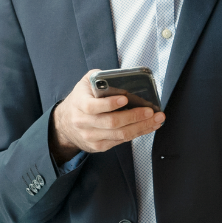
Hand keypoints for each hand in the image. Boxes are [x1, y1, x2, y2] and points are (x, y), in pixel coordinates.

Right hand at [50, 70, 165, 163]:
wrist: (65, 123)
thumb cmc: (80, 99)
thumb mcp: (84, 84)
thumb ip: (98, 77)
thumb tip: (119, 76)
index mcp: (79, 104)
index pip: (92, 106)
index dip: (109, 104)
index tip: (125, 99)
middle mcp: (83, 122)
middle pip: (112, 122)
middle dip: (134, 116)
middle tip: (150, 111)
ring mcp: (91, 136)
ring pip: (120, 134)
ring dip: (141, 127)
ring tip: (156, 119)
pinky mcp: (98, 146)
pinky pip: (121, 141)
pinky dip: (137, 133)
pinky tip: (147, 127)